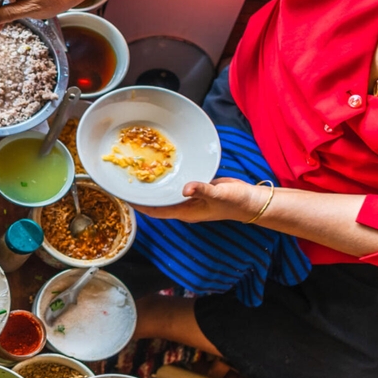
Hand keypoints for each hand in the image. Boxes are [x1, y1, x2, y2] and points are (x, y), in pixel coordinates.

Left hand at [132, 178, 267, 222]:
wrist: (252, 200)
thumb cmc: (236, 201)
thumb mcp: (219, 194)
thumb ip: (202, 190)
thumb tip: (185, 189)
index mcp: (186, 212)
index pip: (156, 211)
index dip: (140, 206)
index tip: (125, 197)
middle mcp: (185, 207)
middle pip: (158, 202)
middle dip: (143, 194)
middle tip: (127, 180)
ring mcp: (190, 198)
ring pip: (167, 192)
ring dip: (156, 185)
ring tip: (139, 171)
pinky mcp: (197, 189)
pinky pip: (178, 184)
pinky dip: (170, 177)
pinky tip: (164, 165)